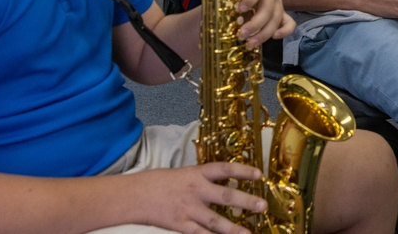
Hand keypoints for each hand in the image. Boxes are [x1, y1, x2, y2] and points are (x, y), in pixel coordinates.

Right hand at [149, 162, 266, 232]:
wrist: (135, 195)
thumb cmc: (158, 182)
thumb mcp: (182, 173)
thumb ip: (202, 179)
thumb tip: (223, 182)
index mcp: (196, 173)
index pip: (224, 169)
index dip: (242, 171)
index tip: (258, 174)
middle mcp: (196, 190)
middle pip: (226, 196)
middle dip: (246, 202)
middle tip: (262, 206)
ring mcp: (189, 210)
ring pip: (216, 221)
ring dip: (234, 229)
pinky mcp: (180, 225)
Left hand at [188, 0, 293, 48]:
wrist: (230, 12)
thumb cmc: (225, 0)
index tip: (239, 9)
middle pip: (270, 4)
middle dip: (256, 22)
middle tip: (241, 34)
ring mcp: (276, 6)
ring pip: (277, 17)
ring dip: (264, 32)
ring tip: (248, 44)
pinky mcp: (280, 18)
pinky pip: (289, 23)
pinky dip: (285, 30)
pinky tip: (274, 38)